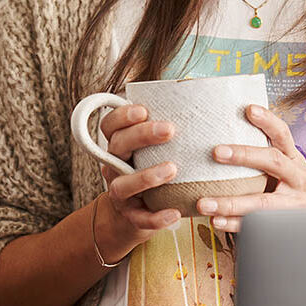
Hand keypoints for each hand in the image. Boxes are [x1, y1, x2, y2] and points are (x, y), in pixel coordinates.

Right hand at [93, 104, 181, 263]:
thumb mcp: (153, 146)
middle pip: (118, 146)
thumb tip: (195, 86)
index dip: (122, 116)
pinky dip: (157, 218)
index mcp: (120, 145)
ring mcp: (121, 193)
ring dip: (146, 176)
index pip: (110, 125)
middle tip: (170, 129)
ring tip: (172, 169)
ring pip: (123, 185)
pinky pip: (141, 219)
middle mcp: (115, 166)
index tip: (143, 109)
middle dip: (142, 135)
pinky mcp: (132, 217)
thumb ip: (167, 122)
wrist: (134, 215)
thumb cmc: (152, 168)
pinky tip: (175, 213)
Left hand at [195, 104, 305, 231]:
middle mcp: (297, 178)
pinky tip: (217, 221)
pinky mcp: (283, 225)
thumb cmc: (298, 187)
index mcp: (294, 159)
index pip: (283, 134)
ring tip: (204, 202)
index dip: (268, 120)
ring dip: (231, 203)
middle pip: (273, 162)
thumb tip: (234, 126)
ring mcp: (292, 204)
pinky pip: (258, 225)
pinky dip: (236, 225)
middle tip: (216, 151)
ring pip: (262, 203)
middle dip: (244, 156)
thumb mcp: (291, 165)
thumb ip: (268, 152)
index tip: (249, 108)